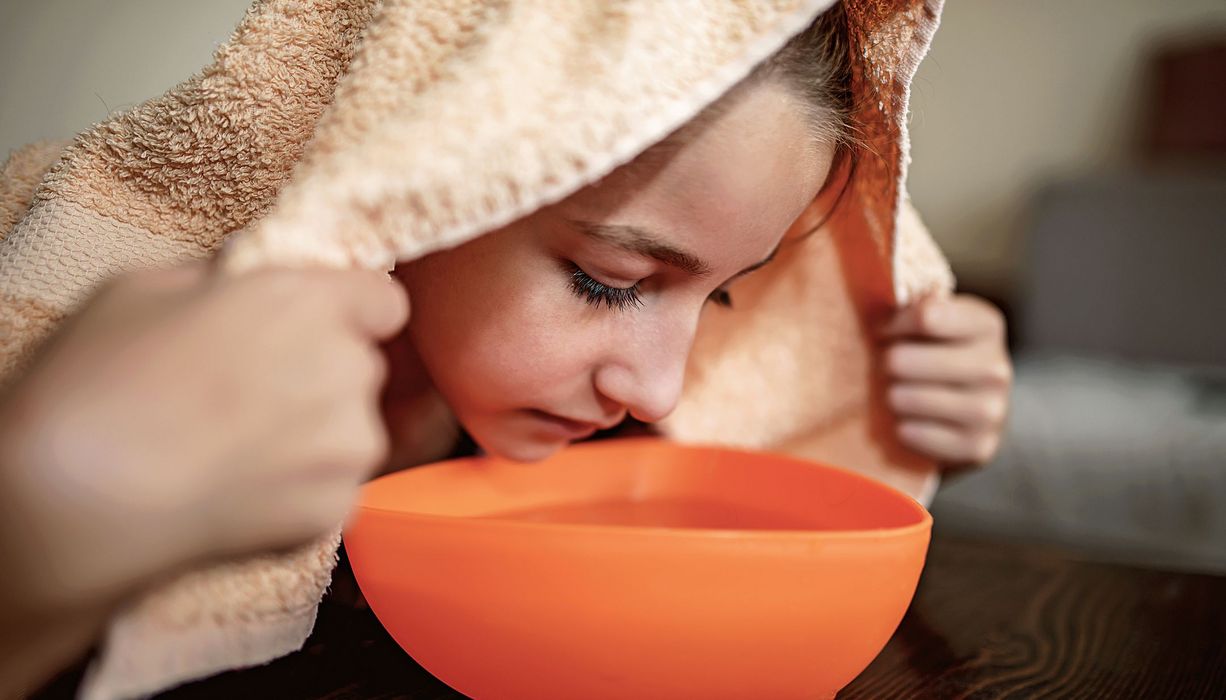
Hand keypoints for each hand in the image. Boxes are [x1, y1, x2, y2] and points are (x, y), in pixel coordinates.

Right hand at [0, 263, 408, 617]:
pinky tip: (233, 493)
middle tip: (244, 397)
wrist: (71, 506)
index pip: (382, 300)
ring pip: (351, 432)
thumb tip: (244, 277)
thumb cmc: (95, 386)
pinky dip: (295, 493)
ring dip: (312, 438)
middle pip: (360, 366)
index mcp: (306, 303)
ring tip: (231, 452)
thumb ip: (220, 277)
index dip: (347, 313)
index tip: (311, 328)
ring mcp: (348, 446)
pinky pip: (331, 489)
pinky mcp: (334, 510)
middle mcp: (345, 369)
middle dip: (318, 376)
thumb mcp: (144, 291)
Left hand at [879, 294, 1011, 467]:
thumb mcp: (931, 324)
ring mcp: (992, 411)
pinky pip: (912, 433)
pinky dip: (902, 428)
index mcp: (987, 325)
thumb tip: (877, 294)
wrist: (969, 415)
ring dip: (892, 396)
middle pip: (902, 360)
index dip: (892, 324)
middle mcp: (997, 367)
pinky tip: (912, 421)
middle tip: (892, 368)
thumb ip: (909, 306)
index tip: (885, 331)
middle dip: (887, 363)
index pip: (926, 316)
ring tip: (901, 393)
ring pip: (903, 398)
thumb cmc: (936, 356)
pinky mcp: (978, 447)